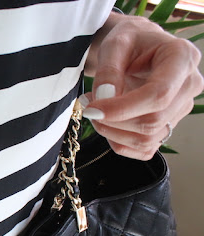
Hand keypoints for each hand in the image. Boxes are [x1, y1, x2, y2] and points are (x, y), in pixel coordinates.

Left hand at [82, 15, 202, 159]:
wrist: (137, 48)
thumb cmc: (128, 42)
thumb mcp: (114, 44)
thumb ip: (109, 69)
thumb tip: (105, 97)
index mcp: (182, 58)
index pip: (159, 94)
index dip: (122, 108)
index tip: (92, 109)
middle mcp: (189, 86)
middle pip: (152, 121)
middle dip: (112, 121)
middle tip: (88, 105)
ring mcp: (181, 109)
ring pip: (147, 139)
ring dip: (112, 132)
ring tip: (95, 109)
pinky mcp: (168, 126)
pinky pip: (144, 150)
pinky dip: (119, 143)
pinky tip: (107, 123)